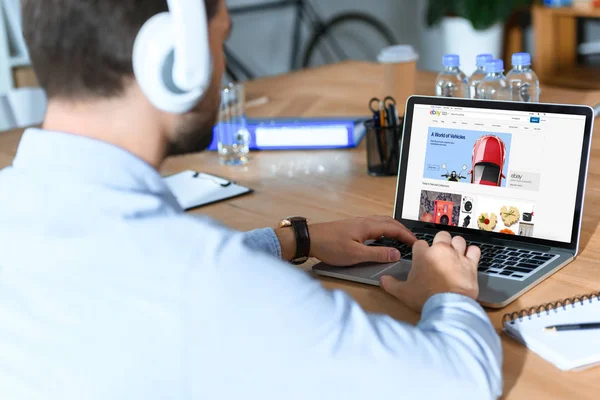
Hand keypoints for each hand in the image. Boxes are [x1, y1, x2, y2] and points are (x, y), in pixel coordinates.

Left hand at [276, 216, 415, 265]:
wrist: (310, 239)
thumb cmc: (329, 246)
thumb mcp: (356, 254)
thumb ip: (377, 254)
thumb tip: (396, 254)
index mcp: (368, 226)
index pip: (394, 228)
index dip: (407, 236)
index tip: (417, 244)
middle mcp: (364, 221)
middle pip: (390, 222)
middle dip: (403, 231)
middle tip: (412, 241)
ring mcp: (358, 223)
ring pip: (382, 222)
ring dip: (394, 229)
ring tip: (401, 239)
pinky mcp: (352, 227)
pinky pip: (374, 225)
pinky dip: (384, 230)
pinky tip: (382, 238)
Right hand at [380, 231, 479, 311]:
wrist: (448, 306)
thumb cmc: (425, 297)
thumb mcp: (403, 292)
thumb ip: (391, 284)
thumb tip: (383, 280)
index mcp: (423, 254)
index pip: (420, 243)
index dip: (421, 250)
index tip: (421, 257)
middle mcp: (440, 250)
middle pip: (441, 235)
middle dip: (440, 241)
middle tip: (438, 252)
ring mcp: (457, 256)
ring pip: (458, 240)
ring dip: (456, 245)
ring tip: (454, 253)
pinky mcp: (471, 264)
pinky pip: (474, 250)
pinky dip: (472, 252)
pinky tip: (469, 257)